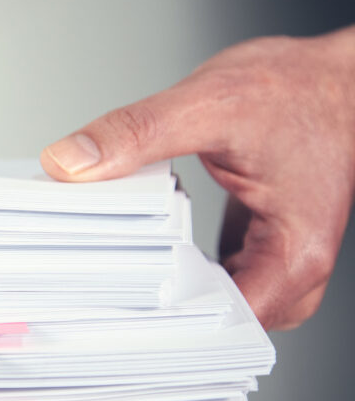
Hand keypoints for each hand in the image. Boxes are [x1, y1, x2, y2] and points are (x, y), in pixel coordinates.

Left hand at [40, 28, 354, 329]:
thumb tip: (72, 162)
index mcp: (294, 254)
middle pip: (212, 323)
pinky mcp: (254, 245)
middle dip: (152, 311)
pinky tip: (136, 247)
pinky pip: (208, 275)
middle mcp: (290, 268)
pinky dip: (171, 264)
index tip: (106, 309)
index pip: (221, 324)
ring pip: (207, 302)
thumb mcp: (210, 102)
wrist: (335, 76)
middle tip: (95, 290)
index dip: (161, 324)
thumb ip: (137, 134)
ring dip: (159, 288)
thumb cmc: (299, 89)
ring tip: (108, 270)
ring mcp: (272, 260)